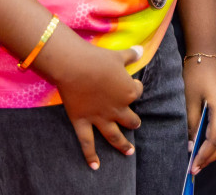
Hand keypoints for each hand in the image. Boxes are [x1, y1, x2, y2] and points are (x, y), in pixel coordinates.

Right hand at [34, 32, 143, 170]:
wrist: (75, 66)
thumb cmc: (98, 59)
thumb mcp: (118, 55)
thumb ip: (131, 55)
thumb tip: (140, 49)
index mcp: (129, 92)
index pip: (138, 92)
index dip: (135, 87)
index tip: (131, 82)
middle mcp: (117, 109)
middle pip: (130, 119)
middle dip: (134, 122)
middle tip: (136, 124)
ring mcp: (100, 118)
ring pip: (114, 135)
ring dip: (123, 144)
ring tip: (129, 151)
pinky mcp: (82, 122)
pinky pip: (87, 143)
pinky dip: (91, 156)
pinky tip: (95, 166)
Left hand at [184, 58, 215, 174]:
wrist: (209, 52)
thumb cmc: (196, 73)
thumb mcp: (189, 99)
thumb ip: (192, 123)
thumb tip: (191, 145)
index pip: (215, 140)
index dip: (204, 155)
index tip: (193, 166)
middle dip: (211, 157)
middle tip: (196, 168)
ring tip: (203, 158)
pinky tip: (212, 143)